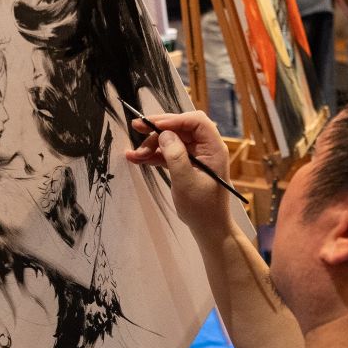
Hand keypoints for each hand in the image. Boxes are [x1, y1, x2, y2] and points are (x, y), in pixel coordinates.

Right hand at [124, 111, 233, 237]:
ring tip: (134, 155)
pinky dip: (154, 155)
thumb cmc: (202, 208)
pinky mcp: (186, 165)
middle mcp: (206, 148)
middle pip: (181, 128)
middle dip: (157, 129)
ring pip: (171, 140)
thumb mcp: (187, 182)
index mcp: (214, 148)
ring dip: (152, 144)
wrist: (208, 228)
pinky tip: (137, 159)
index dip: (173, 119)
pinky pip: (168, 153)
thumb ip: (176, 156)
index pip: (195, 122)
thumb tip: (164, 134)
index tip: (152, 124)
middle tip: (136, 128)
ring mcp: (196, 156)